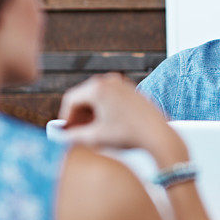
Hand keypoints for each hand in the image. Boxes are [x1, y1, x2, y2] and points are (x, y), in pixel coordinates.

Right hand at [58, 74, 186, 165]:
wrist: (158, 135)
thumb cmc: (128, 135)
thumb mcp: (96, 138)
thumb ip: (73, 137)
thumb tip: (60, 139)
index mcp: (98, 88)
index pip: (71, 99)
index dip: (65, 117)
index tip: (65, 131)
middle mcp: (109, 80)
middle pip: (83, 96)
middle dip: (78, 115)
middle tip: (75, 132)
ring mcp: (122, 83)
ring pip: (97, 97)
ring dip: (90, 112)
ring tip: (90, 131)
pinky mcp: (131, 90)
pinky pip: (110, 97)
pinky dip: (104, 109)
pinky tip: (105, 125)